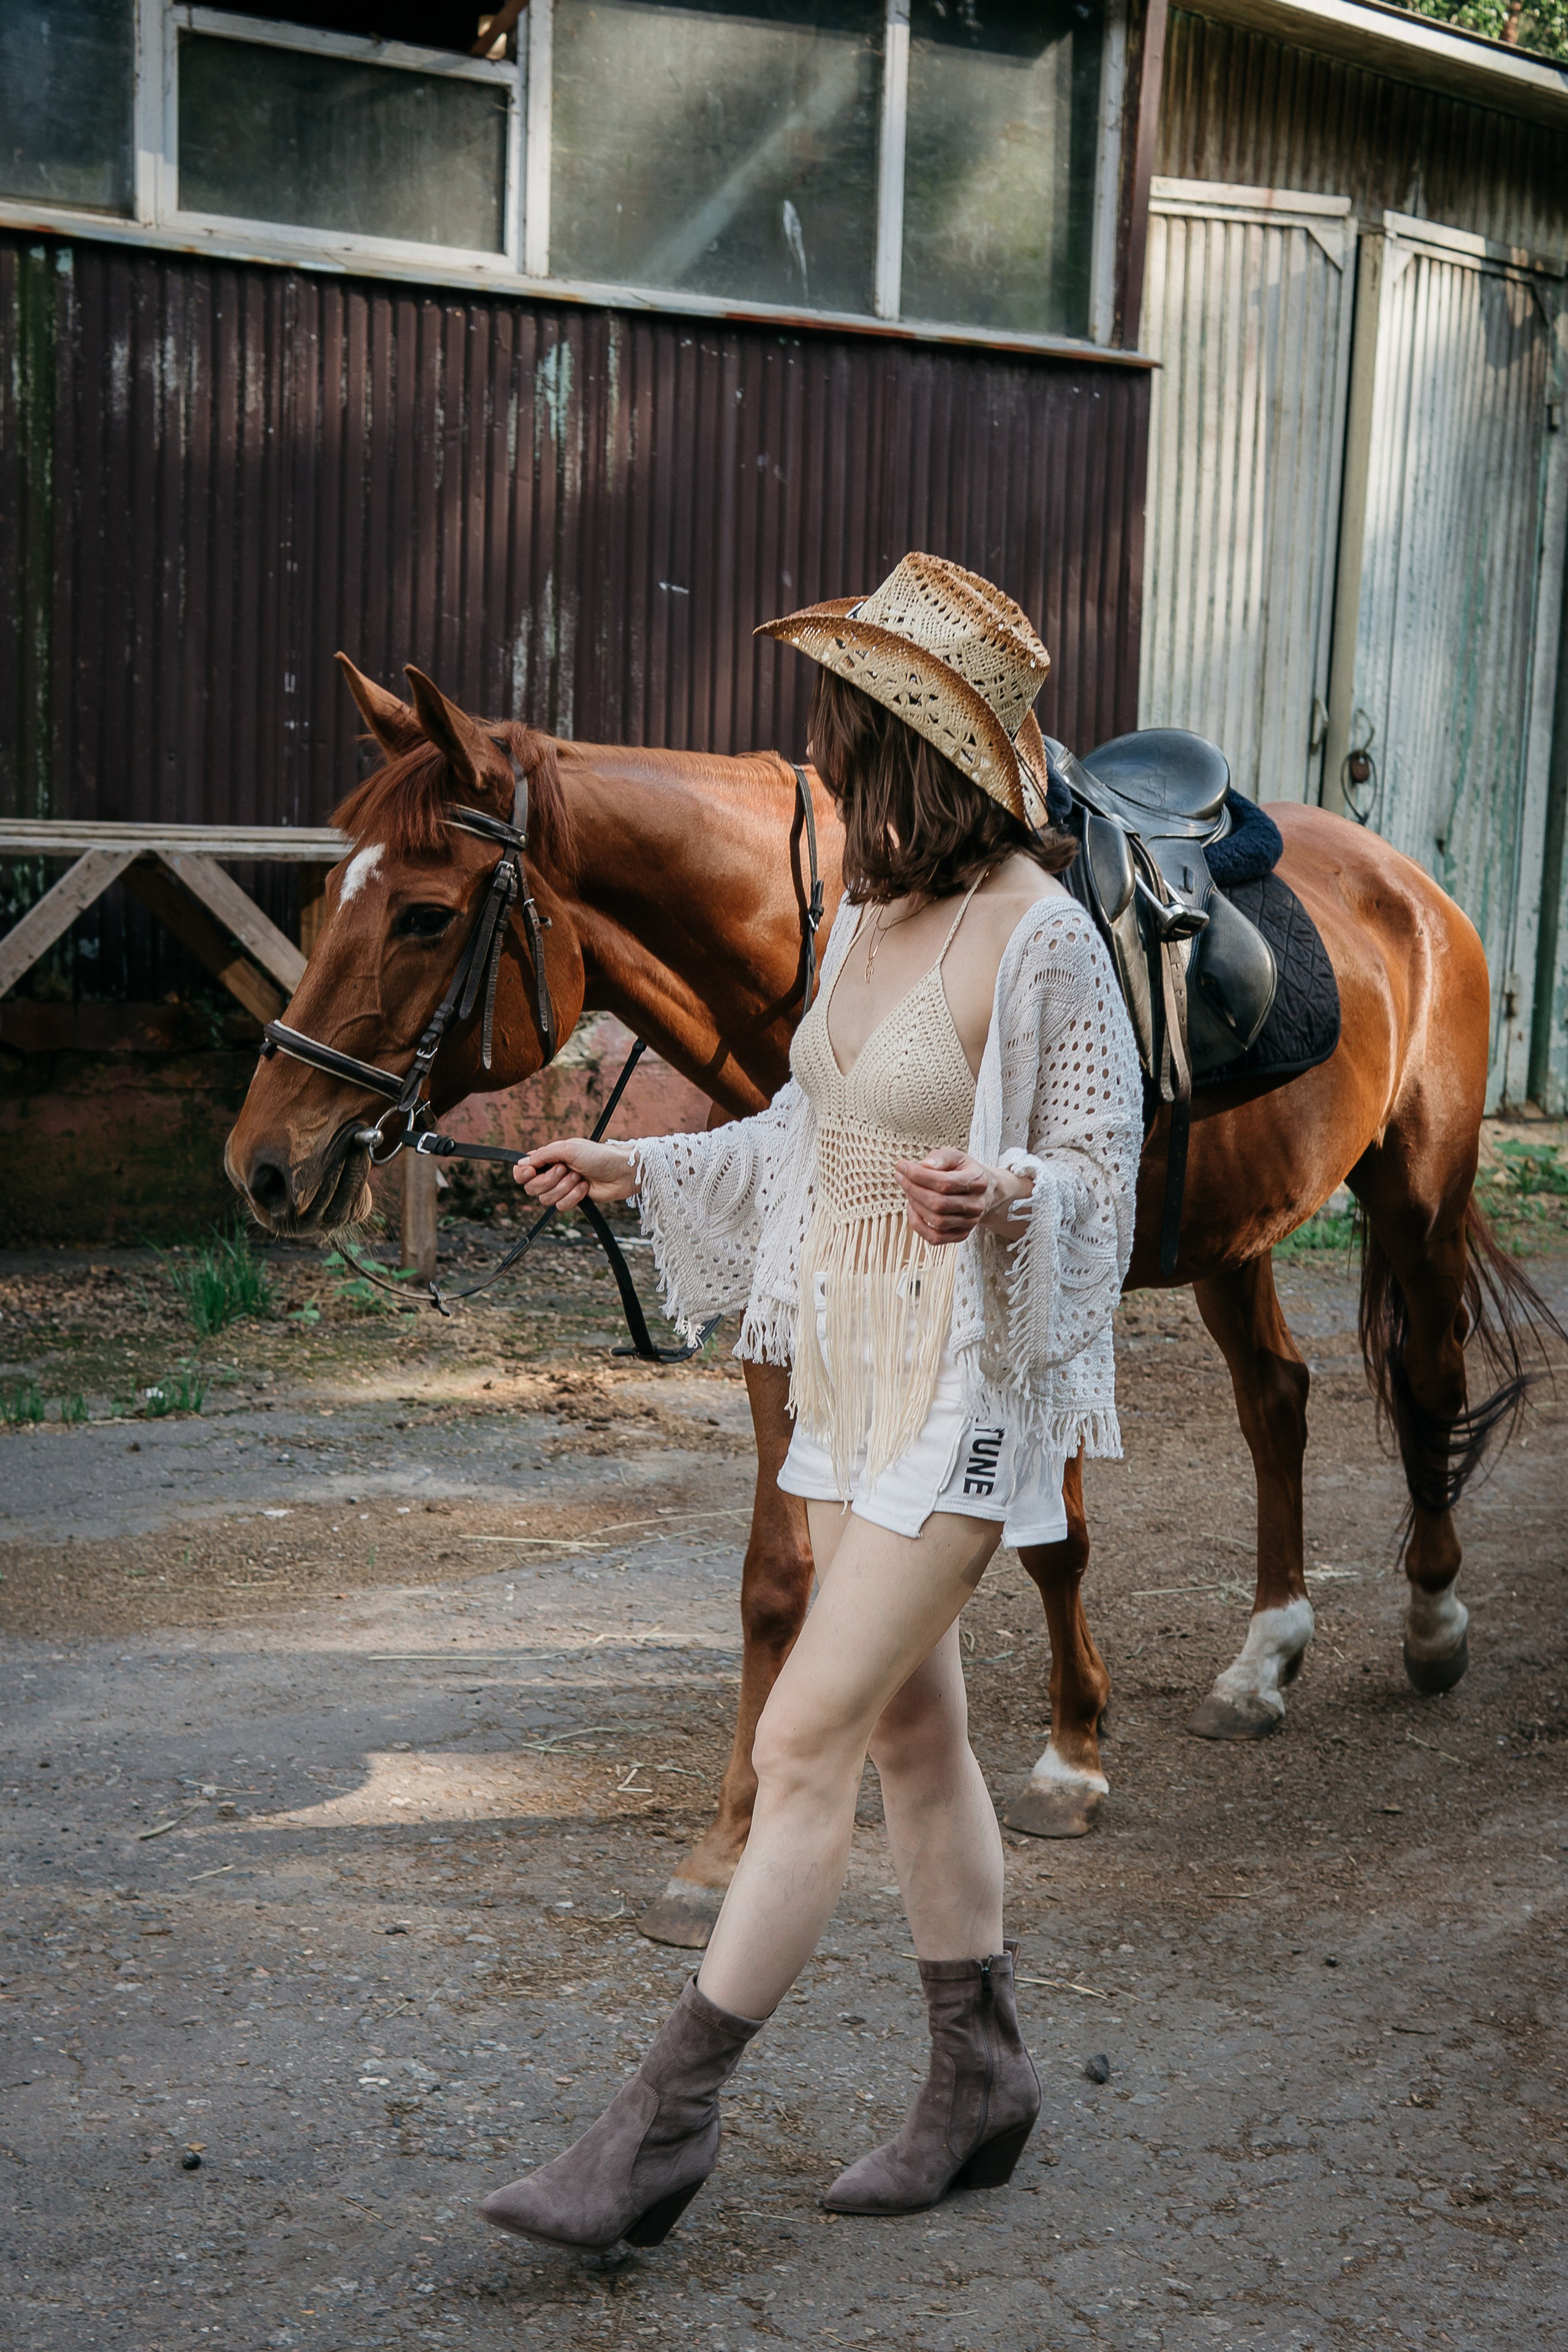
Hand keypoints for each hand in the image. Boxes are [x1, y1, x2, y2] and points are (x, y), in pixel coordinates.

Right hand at [512, 1137, 637, 1208]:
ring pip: (546, 1199)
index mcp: (547, 1159)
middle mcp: (551, 1174)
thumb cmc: (597, 1155)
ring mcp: (561, 1188)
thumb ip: (543, 1155)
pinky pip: (560, 1207)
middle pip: (531, 1188)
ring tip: (579, 1178)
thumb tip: (522, 1163)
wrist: (620, 1172)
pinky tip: (585, 1188)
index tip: (532, 1171)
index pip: (522, 1171)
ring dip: (564, 1188)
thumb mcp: (568, 1148)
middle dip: (549, 1180)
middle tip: (566, 1170)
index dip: (523, 1174)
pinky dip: (573, 1197)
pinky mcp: (572, 1200)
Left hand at [892, 1148, 989, 1244]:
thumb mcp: (955, 1156)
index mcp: (978, 1181)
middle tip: (900, 1177)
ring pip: (937, 1221)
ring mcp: (970, 1222)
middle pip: (939, 1203)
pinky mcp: (961, 1235)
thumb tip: (924, 1165)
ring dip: (915, 1205)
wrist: (982, 1191)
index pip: (945, 1182)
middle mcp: (977, 1205)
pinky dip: (918, 1226)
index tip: (901, 1166)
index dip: (919, 1175)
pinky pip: (935, 1238)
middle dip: (913, 1189)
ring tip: (908, 1190)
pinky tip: (912, 1209)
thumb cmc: (963, 1171)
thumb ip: (941, 1157)